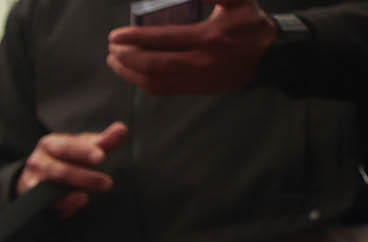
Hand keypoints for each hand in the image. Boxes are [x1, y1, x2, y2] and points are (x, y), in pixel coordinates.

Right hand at [16, 121, 127, 218]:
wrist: (35, 177)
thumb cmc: (64, 159)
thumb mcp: (83, 147)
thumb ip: (103, 141)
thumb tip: (121, 129)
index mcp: (51, 144)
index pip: (68, 147)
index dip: (84, 152)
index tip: (101, 156)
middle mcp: (37, 161)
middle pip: (59, 170)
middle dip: (83, 177)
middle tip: (107, 183)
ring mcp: (32, 181)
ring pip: (49, 188)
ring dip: (70, 195)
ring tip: (86, 198)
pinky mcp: (30, 198)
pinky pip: (44, 205)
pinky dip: (60, 206)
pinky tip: (73, 208)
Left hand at [108, 1, 273, 93]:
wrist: (272, 56)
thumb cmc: (251, 24)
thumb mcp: (238, 0)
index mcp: (207, 38)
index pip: (162, 40)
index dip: (134, 39)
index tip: (115, 36)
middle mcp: (200, 62)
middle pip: (153, 65)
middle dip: (126, 58)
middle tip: (112, 48)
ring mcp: (197, 79)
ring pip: (155, 82)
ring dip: (130, 73)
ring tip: (115, 61)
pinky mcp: (197, 89)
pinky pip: (164, 90)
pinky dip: (143, 83)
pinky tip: (132, 74)